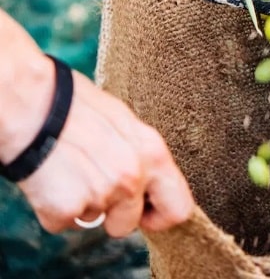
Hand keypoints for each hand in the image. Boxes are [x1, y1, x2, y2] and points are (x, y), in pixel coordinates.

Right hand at [17, 69, 194, 236]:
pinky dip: (56, 207)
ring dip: (84, 204)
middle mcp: (132, 177)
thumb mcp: (124, 121)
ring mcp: (100, 196)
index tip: (145, 208)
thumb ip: (139, 154)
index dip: (160, 213)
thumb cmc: (77, 104)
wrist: (33, 103)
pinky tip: (52, 177)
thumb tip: (145, 176)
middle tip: (103, 194)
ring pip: (96, 220)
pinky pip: (65, 222)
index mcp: (152, 152)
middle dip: (121, 218)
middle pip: (132, 224)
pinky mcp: (66, 210)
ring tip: (72, 170)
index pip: (179, 207)